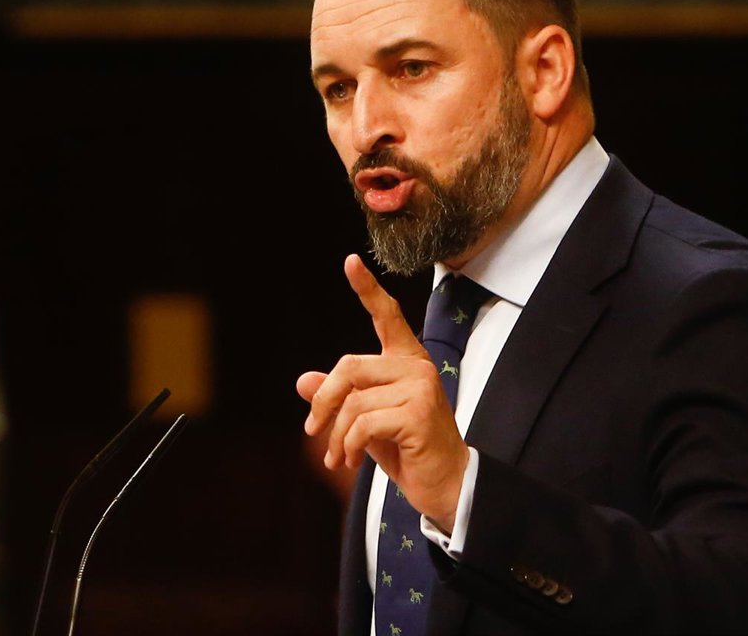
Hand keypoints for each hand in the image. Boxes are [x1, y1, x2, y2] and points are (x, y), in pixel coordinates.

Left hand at [296, 254, 468, 530]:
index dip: (367, 289)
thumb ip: (341, 399)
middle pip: (349, 366)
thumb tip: (302, 381)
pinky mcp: (418, 413)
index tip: (349, 261)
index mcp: (407, 361)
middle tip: (312, 431)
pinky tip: (353, 462)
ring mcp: (420, 388)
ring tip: (338, 458)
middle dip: (323, 402)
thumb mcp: (366, 422)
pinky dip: (348, 446)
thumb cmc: (408, 450)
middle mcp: (417, 367)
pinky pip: (363, 423)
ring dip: (336, 436)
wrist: (445, 485)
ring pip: (353, 401)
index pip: (387, 317)